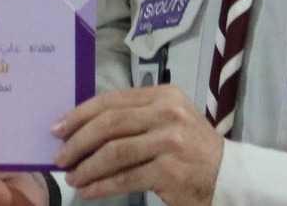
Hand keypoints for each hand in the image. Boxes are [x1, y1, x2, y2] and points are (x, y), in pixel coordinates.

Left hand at [53, 84, 222, 205]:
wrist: (229, 178)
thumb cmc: (191, 149)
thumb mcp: (167, 120)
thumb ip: (133, 117)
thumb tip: (80, 127)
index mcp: (163, 95)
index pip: (111, 101)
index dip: (79, 115)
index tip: (57, 128)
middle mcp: (168, 114)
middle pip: (109, 124)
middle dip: (77, 141)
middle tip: (60, 157)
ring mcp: (170, 142)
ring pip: (113, 152)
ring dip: (87, 167)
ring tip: (72, 178)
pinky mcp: (170, 171)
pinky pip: (125, 177)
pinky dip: (102, 185)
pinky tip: (89, 191)